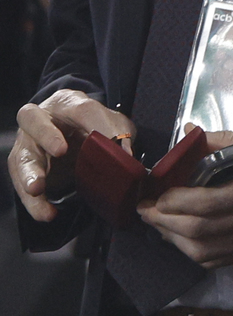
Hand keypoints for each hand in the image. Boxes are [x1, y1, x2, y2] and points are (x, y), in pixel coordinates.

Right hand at [11, 92, 129, 221]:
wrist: (73, 133)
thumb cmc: (94, 125)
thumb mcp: (113, 125)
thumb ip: (119, 135)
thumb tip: (127, 156)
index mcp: (69, 102)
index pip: (81, 108)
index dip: (90, 124)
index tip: (81, 146)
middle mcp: (42, 118)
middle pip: (33, 120)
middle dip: (45, 137)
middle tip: (60, 151)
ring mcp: (28, 142)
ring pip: (22, 156)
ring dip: (29, 175)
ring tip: (37, 191)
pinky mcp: (24, 167)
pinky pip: (22, 183)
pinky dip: (34, 201)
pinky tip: (46, 212)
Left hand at [142, 127, 232, 266]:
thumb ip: (231, 138)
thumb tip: (190, 136)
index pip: (203, 204)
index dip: (171, 202)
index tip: (154, 192)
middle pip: (195, 230)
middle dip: (162, 221)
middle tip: (145, 209)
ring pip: (201, 249)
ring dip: (173, 239)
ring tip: (160, 222)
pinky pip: (216, 259)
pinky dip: (192, 252)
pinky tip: (184, 240)